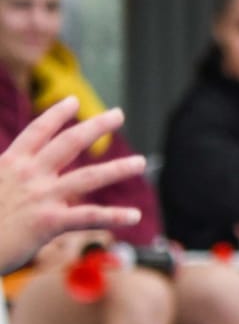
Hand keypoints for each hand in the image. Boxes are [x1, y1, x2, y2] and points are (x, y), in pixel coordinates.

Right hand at [0, 98, 143, 272]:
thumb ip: (6, 175)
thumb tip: (13, 167)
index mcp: (10, 163)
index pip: (37, 131)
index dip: (56, 115)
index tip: (73, 101)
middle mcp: (27, 174)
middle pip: (69, 143)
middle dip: (96, 126)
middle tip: (118, 114)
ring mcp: (40, 196)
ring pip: (88, 177)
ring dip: (117, 169)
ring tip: (140, 162)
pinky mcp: (48, 222)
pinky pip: (88, 217)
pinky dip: (113, 216)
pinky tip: (135, 216)